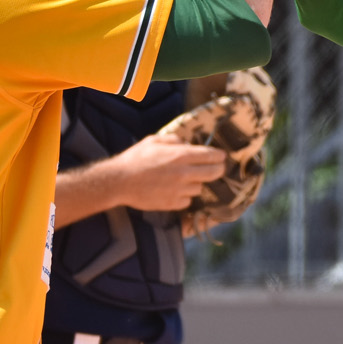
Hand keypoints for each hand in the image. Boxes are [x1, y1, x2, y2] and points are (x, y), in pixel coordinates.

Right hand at [110, 132, 226, 211]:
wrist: (120, 181)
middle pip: (213, 173)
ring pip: (200, 188)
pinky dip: (184, 196)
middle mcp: (184, 173)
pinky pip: (187, 200)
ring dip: (196, 183)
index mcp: (181, 155)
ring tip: (184, 179)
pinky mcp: (173, 203)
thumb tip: (186, 144)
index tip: (223, 156)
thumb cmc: (135, 158)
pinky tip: (175, 191)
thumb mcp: (154, 140)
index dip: (219, 156)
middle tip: (218, 168)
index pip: (210, 156)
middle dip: (218, 170)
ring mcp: (180, 190)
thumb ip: (174, 140)